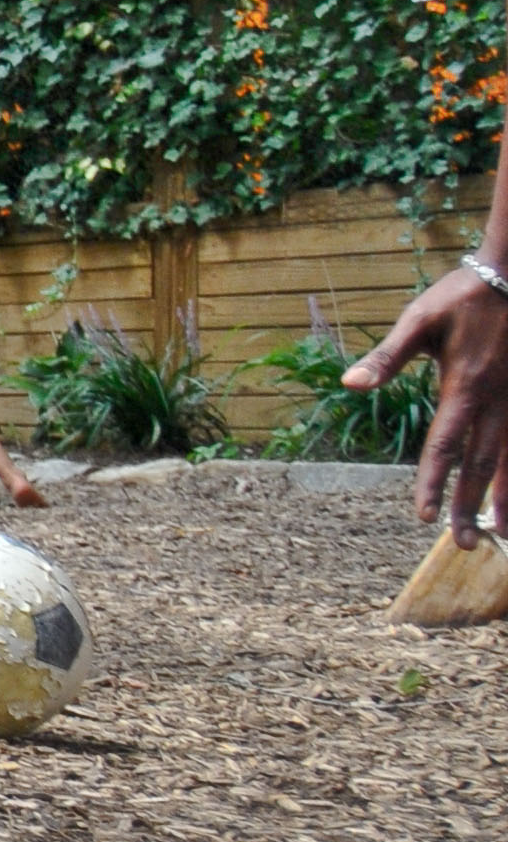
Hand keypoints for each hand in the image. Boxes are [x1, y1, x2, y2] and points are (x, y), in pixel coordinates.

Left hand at [350, 268, 507, 543]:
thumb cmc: (462, 297)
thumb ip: (387, 357)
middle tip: (465, 544)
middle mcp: (498, 400)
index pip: (444, 445)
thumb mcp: (419, 320)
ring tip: (503, 532)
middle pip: (481, 462)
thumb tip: (350, 384)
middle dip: (470, 505)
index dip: (432, 481)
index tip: (422, 516)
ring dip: (505, 497)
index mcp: (464, 386)